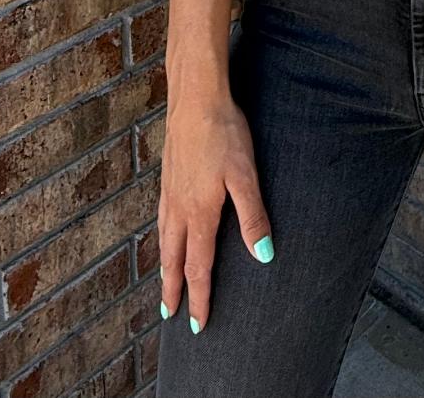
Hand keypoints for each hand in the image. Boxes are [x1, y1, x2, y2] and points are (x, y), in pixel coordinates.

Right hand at [158, 88, 274, 332]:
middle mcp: (179, 208)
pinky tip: (165, 232)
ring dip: (164, 265)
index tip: (198, 324)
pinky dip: (161, 237)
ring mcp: (169, 191)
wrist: (195, 98)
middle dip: (173, 289)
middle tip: (169, 314)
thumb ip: (253, 216)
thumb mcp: (245, 175)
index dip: (199, 297)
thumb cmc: (223, 134)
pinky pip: (161, 218)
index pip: (199, 267)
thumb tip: (263, 255)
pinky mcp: (167, 175)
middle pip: (174, 259)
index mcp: (199, 213)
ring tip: (164, 281)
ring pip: (164, 239)